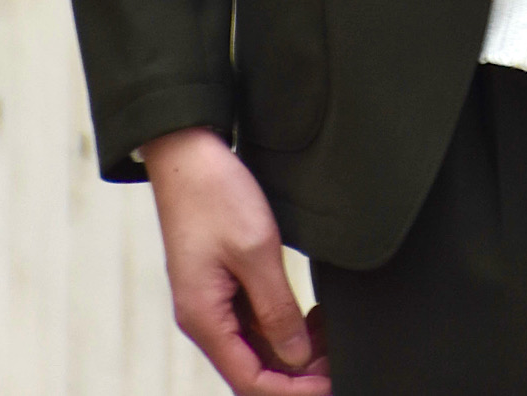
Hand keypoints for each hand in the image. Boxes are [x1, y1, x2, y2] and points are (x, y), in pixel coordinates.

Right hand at [140, 126, 332, 394]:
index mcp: (205, 319)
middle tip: (339, 356)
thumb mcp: (257, 251)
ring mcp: (210, 303)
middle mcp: (203, 320)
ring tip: (331, 336)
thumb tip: (296, 358)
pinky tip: (312, 316)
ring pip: (256, 349)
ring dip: (293, 351)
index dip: (295, 391)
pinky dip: (283, 326)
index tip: (332, 379)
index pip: (251, 383)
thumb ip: (276, 309)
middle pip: (254, 371)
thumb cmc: (216, 196)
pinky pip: (252, 323)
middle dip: (298, 374)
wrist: (187, 154)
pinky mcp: (219, 284)